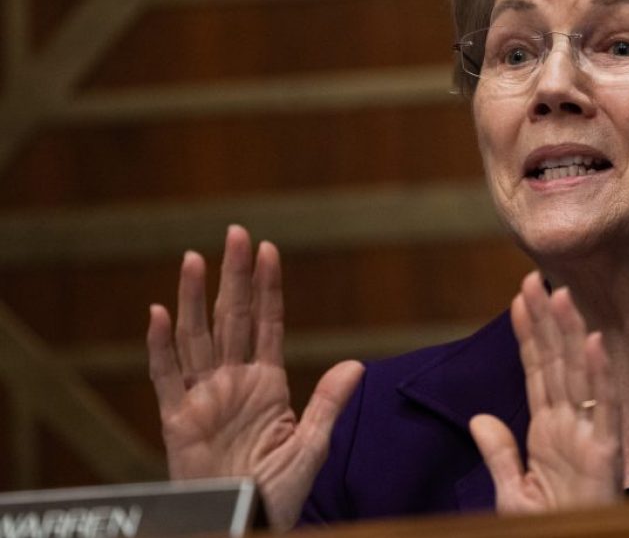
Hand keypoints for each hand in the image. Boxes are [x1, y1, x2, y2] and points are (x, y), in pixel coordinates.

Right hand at [146, 225, 362, 530]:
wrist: (247, 520)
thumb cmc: (278, 490)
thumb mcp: (312, 445)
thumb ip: (327, 403)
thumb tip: (356, 364)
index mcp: (267, 383)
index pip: (267, 324)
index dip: (267, 287)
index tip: (268, 250)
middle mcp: (233, 381)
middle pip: (231, 318)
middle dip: (234, 276)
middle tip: (235, 232)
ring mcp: (203, 397)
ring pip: (196, 337)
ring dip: (194, 298)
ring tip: (195, 259)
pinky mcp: (177, 420)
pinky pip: (166, 377)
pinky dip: (160, 346)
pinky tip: (159, 313)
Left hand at [469, 272, 621, 513]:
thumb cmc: (553, 527)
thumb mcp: (514, 494)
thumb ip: (500, 454)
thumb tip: (480, 417)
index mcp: (549, 432)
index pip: (537, 372)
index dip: (528, 335)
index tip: (520, 299)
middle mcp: (570, 425)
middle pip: (557, 362)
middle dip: (546, 320)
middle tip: (534, 278)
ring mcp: (590, 435)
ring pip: (579, 373)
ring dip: (571, 333)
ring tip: (561, 294)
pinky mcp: (608, 451)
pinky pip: (605, 407)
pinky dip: (601, 373)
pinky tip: (594, 341)